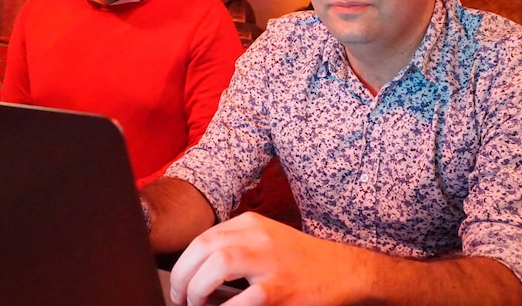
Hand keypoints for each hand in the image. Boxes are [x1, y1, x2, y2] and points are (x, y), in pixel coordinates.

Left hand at [169, 211, 364, 305]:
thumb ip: (235, 245)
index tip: (179, 282)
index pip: (202, 238)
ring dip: (197, 288)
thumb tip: (195, 269)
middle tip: (180, 297)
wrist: (342, 271)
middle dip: (182, 276)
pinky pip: (244, 299)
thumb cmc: (298, 260)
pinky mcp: (281, 289)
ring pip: (218, 265)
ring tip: (196, 304)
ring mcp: (270, 262)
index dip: (183, 263)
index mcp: (250, 224)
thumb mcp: (265, 239)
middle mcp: (258, 237)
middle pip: (203, 248)